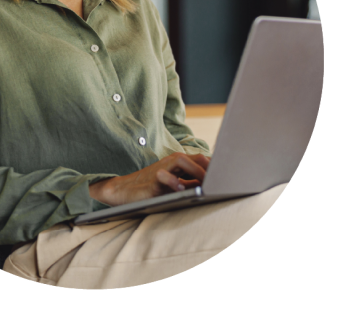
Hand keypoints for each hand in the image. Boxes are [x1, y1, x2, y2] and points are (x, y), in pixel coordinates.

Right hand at [89, 153, 210, 206]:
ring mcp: (159, 170)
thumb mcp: (172, 184)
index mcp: (176, 164)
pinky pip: (163, 177)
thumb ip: (189, 183)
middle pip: (193, 157)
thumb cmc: (149, 188)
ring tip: (206, 181)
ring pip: (180, 161)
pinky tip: (181, 189)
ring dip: (195, 171)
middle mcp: (169, 163)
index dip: (213, 165)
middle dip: (207, 166)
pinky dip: (173, 181)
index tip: (227, 174)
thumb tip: (210, 186)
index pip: (199, 159)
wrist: (122, 191)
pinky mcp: (150, 182)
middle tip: (220, 178)